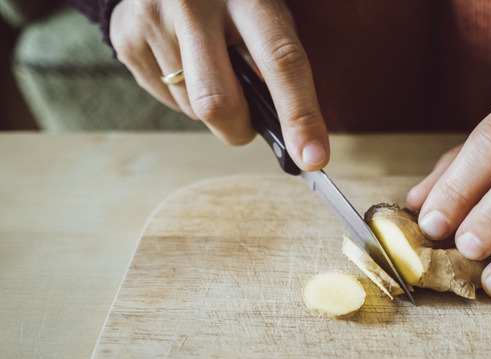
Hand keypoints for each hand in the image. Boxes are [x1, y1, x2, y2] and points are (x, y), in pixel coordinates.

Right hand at [109, 0, 328, 169]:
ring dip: (212, 109)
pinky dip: (185, 96)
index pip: (281, 62)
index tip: (312, 158)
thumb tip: (291, 133)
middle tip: (250, 125)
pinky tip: (186, 62)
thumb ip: (278, 62)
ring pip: (192, 108)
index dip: (300, 116)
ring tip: (212, 69)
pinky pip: (166, 99)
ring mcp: (153, 19)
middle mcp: (194, 4)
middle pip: (218, 102)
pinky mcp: (125, 37)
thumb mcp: (264, 12)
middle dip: (240, 129)